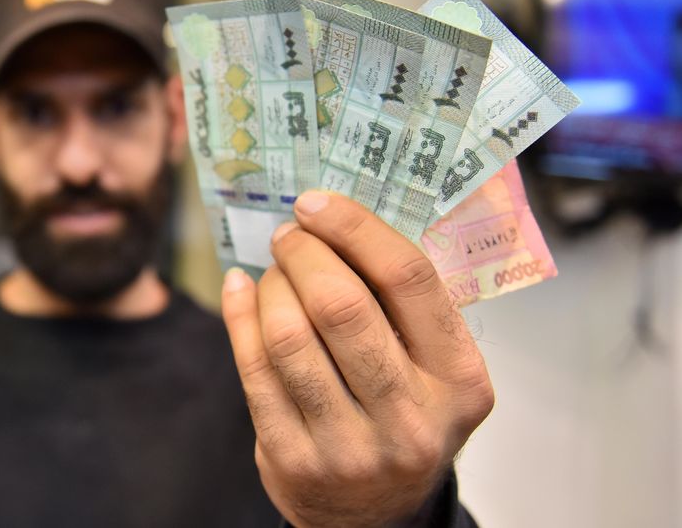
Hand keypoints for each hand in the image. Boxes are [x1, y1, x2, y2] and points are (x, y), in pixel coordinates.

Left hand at [221, 191, 493, 526]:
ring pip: (289, 336)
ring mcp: (350, 447)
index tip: (317, 203)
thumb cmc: (402, 414)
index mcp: (460, 380)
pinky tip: (239, 290)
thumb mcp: (433, 369)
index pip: (408, 279)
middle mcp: (412, 418)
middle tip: (287, 235)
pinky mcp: (294, 460)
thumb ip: (404, 306)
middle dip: (303, 254)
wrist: (373, 515)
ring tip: (272, 271)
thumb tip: (336, 218)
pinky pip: (253, 369)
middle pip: (342, 305)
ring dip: (270, 285)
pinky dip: (239, 316)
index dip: (355, 229)